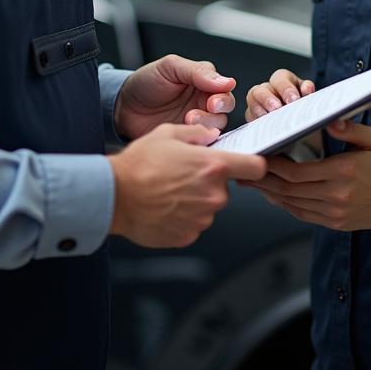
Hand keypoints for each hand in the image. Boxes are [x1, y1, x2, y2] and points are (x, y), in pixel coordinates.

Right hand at [108, 124, 267, 247]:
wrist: (114, 196)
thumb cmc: (139, 164)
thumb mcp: (168, 133)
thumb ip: (197, 134)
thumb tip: (211, 136)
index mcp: (214, 167)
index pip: (256, 167)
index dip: (255, 163)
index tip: (249, 164)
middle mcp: (214, 195)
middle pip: (225, 187)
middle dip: (209, 181)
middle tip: (183, 174)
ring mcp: (202, 219)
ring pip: (208, 206)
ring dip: (195, 199)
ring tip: (168, 190)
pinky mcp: (189, 235)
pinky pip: (193, 222)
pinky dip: (183, 215)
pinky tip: (164, 205)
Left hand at [115, 54, 236, 140]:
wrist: (123, 107)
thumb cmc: (145, 82)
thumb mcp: (170, 67)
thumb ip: (197, 71)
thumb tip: (226, 80)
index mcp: (203, 80)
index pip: (224, 87)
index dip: (222, 95)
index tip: (213, 101)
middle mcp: (203, 100)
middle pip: (225, 108)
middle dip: (217, 111)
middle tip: (202, 111)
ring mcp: (198, 120)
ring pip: (217, 125)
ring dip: (206, 124)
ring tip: (187, 120)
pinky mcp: (189, 137)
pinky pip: (205, 141)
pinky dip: (202, 140)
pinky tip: (190, 136)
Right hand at [245, 69, 314, 119]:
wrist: (303, 131)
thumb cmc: (305, 112)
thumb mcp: (311, 102)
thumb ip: (310, 93)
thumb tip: (307, 88)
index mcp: (285, 81)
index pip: (281, 78)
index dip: (286, 88)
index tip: (294, 99)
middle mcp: (269, 89)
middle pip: (261, 88)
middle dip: (268, 98)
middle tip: (277, 108)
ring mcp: (259, 102)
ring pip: (252, 98)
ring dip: (259, 108)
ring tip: (269, 118)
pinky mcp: (254, 116)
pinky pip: (249, 115)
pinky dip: (255, 119)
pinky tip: (264, 126)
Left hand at [246, 120, 370, 230]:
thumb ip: (349, 129)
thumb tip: (328, 119)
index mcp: (342, 173)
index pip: (295, 173)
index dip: (272, 167)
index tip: (258, 155)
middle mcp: (336, 196)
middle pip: (287, 190)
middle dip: (262, 180)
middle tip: (243, 171)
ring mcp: (335, 213)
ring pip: (292, 205)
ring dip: (269, 194)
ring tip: (251, 183)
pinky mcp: (335, 223)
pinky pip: (303, 215)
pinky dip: (285, 205)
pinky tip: (274, 195)